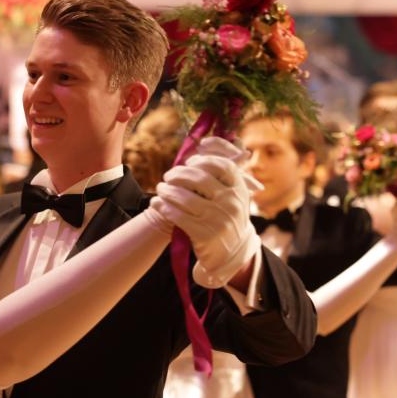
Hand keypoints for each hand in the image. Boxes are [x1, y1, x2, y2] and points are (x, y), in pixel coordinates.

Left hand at [153, 136, 262, 287]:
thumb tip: (203, 143)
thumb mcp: (234, 196)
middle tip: (168, 176)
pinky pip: (176, 215)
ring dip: (166, 191)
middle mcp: (231, 203)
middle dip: (178, 174)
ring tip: (160, 189)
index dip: (202, 160)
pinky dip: (163, 207)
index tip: (189, 162)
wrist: (232, 254)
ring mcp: (218, 219)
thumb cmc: (226, 217)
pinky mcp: (204, 234)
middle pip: (198, 178)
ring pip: (184, 197)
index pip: (221, 165)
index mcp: (239, 189)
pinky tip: (157, 204)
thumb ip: (222, 174)